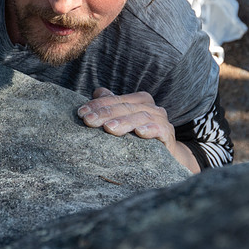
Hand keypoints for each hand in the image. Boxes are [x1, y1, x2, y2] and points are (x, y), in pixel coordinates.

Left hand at [78, 88, 199, 172]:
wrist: (168, 157)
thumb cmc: (141, 138)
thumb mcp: (124, 121)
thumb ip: (112, 106)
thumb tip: (96, 92)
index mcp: (139, 100)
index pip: (115, 99)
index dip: (98, 104)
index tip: (81, 113)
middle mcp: (151, 107)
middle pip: (125, 107)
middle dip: (105, 113)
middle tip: (88, 121)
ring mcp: (161, 120)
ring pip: (141, 116)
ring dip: (124, 121)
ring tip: (108, 128)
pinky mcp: (168, 134)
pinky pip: (159, 129)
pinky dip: (150, 129)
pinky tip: (139, 133)